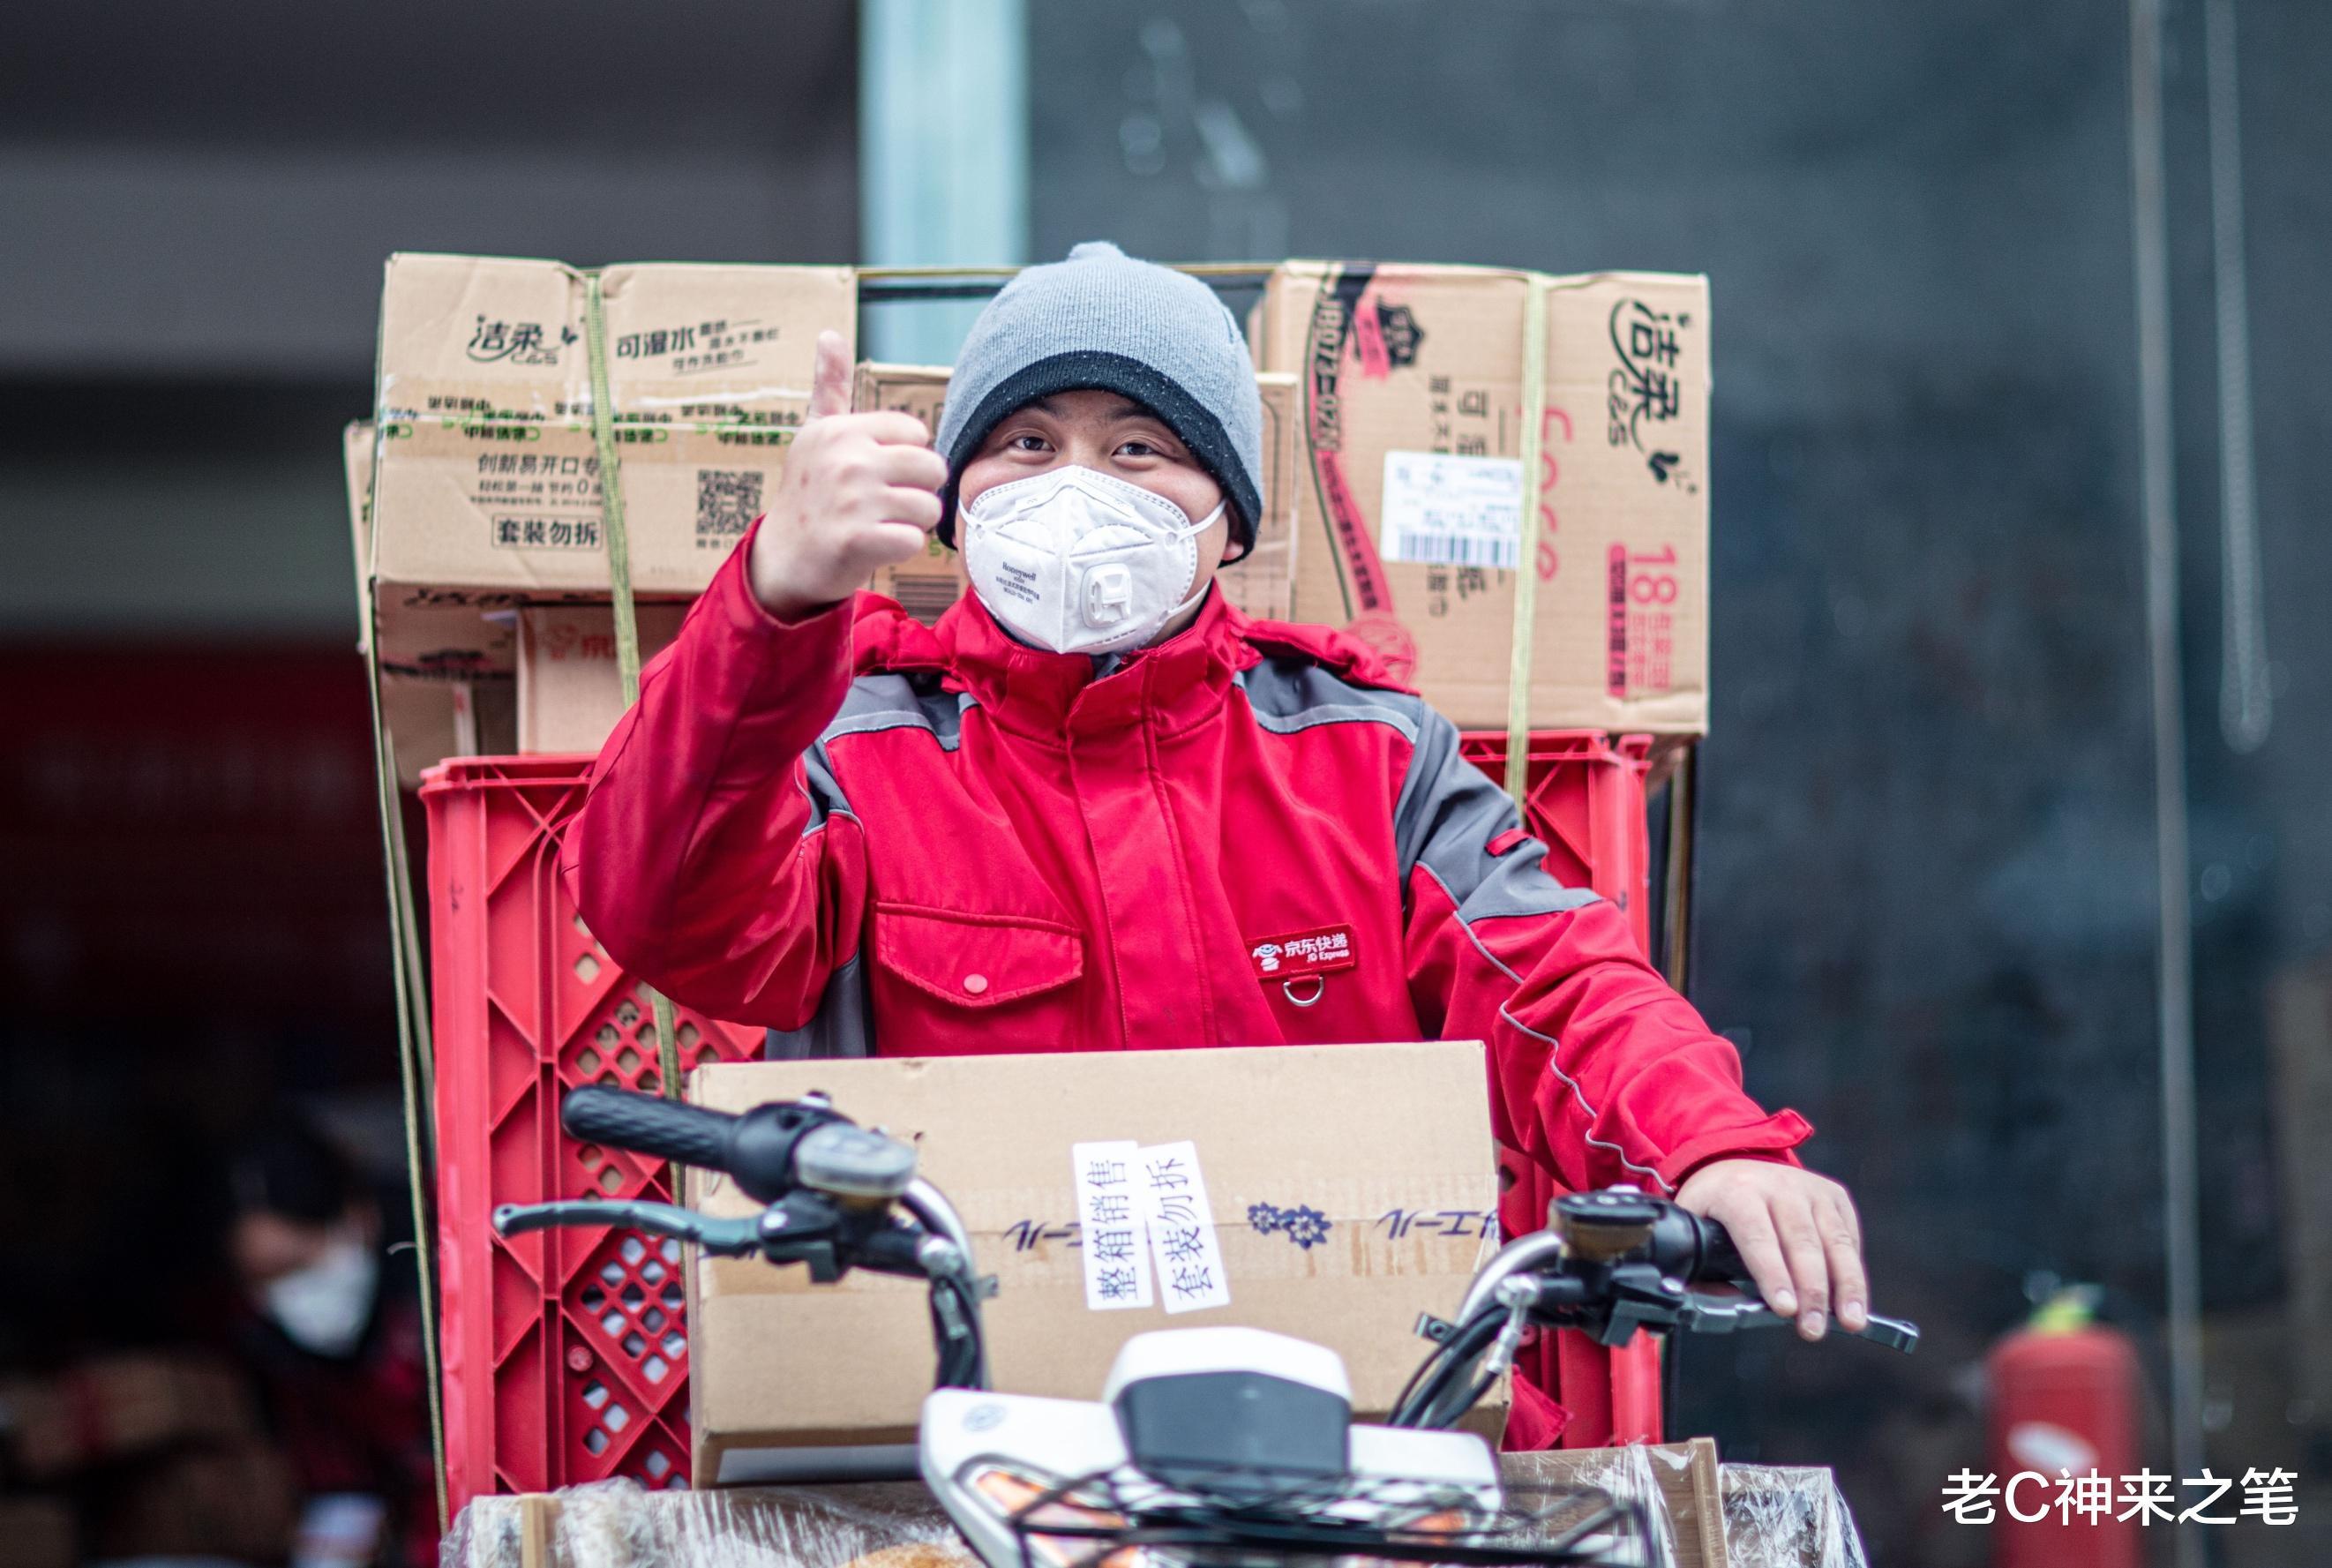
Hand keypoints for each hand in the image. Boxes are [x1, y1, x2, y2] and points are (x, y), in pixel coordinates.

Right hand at [748, 329, 949, 618]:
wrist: (784, 559)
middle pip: (933, 468)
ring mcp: (851, 501)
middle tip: (887, 502)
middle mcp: (845, 460)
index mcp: (840, 430)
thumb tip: (829, 333)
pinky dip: (903, 548)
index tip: (878, 471)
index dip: (907, 457)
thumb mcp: (816, 434)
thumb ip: (830, 386)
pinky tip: (876, 545)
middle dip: (920, 490)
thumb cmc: (810, 492)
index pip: (916, 433)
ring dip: (913, 522)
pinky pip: (915, 540)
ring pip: (929, 507)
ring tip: (881, 523)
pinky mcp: (857, 541)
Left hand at [1673, 1159, 1865, 1342]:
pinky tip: (1853, 1298)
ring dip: (1846, 1284)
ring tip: (1850, 1319)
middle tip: (1812, 1328)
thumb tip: (1723, 1301)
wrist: (1737, 1159)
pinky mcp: (1834, 1195)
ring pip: (1835, 1240)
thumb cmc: (1716, 1201)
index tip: (1785, 1308)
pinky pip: (1848, 1237)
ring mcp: (1810, 1189)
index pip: (1757, 1237)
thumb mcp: (1691, 1221)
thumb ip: (1696, 1263)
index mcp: (1737, 1192)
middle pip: (1802, 1242)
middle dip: (1811, 1290)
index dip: (1773, 1274)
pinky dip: (1853, 1270)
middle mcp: (1778, 1186)